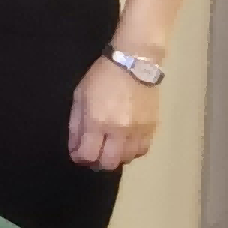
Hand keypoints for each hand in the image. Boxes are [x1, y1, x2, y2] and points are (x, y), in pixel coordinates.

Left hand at [69, 52, 160, 171]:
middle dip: (97, 163)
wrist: (135, 63)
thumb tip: (75, 148)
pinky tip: (125, 142)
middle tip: (94, 153)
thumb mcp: (80, 96)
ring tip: (110, 147)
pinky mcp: (152, 128)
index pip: (88, 155)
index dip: (80, 158)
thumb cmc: (102, 77)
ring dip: (116, 157)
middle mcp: (119, 130)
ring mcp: (138, 130)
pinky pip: (142, 150)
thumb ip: (76, 125)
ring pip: (127, 159)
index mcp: (98, 121)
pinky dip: (132, 151)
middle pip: (109, 164)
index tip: (78, 154)